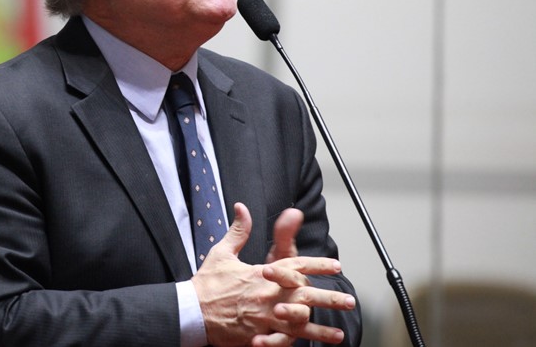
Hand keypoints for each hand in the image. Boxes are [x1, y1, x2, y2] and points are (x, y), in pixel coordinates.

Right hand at [191, 203, 354, 346]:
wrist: (191, 311)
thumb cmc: (207, 283)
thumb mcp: (222, 252)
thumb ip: (238, 230)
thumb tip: (242, 207)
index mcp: (261, 273)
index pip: (295, 265)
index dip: (317, 265)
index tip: (335, 265)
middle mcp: (267, 295)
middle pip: (305, 296)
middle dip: (329, 298)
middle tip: (349, 300)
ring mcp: (263, 317)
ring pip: (299, 323)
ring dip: (320, 329)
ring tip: (339, 333)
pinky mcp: (257, 335)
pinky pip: (282, 341)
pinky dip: (297, 343)